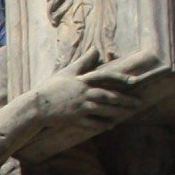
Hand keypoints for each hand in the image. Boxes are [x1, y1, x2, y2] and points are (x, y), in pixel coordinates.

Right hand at [31, 50, 154, 135]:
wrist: (36, 106)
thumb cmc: (51, 88)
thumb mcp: (67, 72)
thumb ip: (83, 62)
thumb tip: (95, 49)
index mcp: (82, 80)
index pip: (106, 77)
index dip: (120, 79)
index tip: (134, 81)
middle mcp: (83, 94)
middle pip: (108, 96)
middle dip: (125, 100)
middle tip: (138, 103)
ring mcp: (79, 107)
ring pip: (103, 110)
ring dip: (117, 112)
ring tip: (128, 114)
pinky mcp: (74, 119)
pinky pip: (91, 123)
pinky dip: (102, 124)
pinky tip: (111, 125)